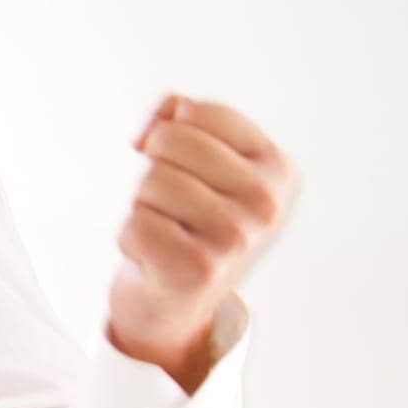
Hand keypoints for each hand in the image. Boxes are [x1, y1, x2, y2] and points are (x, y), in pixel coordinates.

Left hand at [109, 93, 298, 388]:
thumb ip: (178, 119)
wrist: (174, 302)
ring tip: (166, 233)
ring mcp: (238, 238)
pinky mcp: (200, 270)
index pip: (195, 112)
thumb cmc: (182, 222)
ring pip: (149, 183)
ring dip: (142, 208)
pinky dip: (130, 241)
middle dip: (153, 170)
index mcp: (276, 168)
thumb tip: (172, 105)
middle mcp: (268, 203)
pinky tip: (155, 260)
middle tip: (169, 207)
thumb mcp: (194, 164)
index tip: (178, 164)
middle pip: (169, 142)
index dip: (166, 132)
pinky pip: (134, 225)